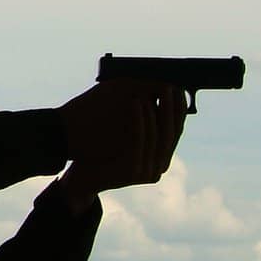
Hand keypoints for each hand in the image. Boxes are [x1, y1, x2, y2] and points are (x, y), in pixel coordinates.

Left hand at [57, 80, 186, 202]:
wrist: (81, 175)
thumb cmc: (103, 151)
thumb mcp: (128, 134)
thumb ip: (147, 121)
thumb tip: (162, 89)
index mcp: (161, 159)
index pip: (176, 131)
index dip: (179, 109)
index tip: (179, 87)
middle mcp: (158, 168)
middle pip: (170, 133)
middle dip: (171, 107)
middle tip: (170, 85)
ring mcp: (146, 172)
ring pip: (156, 136)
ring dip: (156, 110)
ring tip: (154, 89)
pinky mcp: (133, 172)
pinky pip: (138, 140)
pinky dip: (139, 119)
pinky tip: (136, 102)